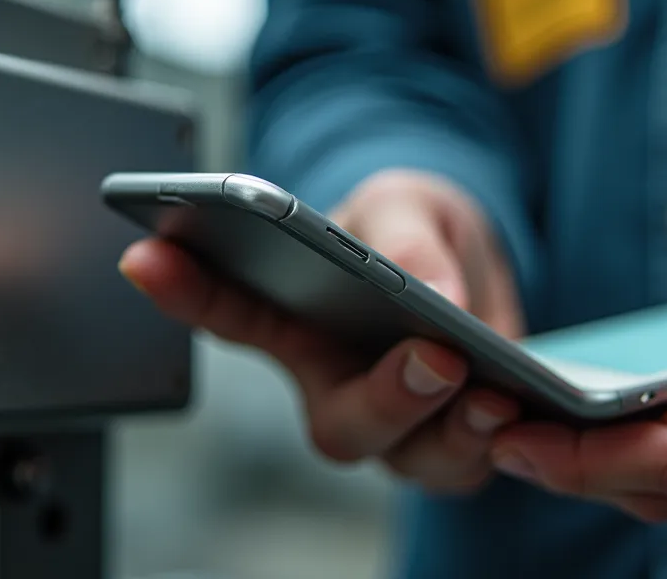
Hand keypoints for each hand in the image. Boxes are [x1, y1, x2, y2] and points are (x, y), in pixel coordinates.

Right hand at [119, 169, 525, 492]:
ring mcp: (397, 422)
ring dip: (455, 430)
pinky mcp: (456, 440)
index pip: (231, 311)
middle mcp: (336, 386)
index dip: (186, 290)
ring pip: (412, 457)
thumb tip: (437, 295)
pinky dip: (497, 440)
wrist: (473, 262)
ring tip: (492, 387)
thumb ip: (408, 236)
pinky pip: (471, 462)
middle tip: (430, 357)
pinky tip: (522, 402)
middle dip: (385, 399)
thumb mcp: (410, 202)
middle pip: (339, 422)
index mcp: (297, 320)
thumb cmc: (415, 228)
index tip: (145, 253)